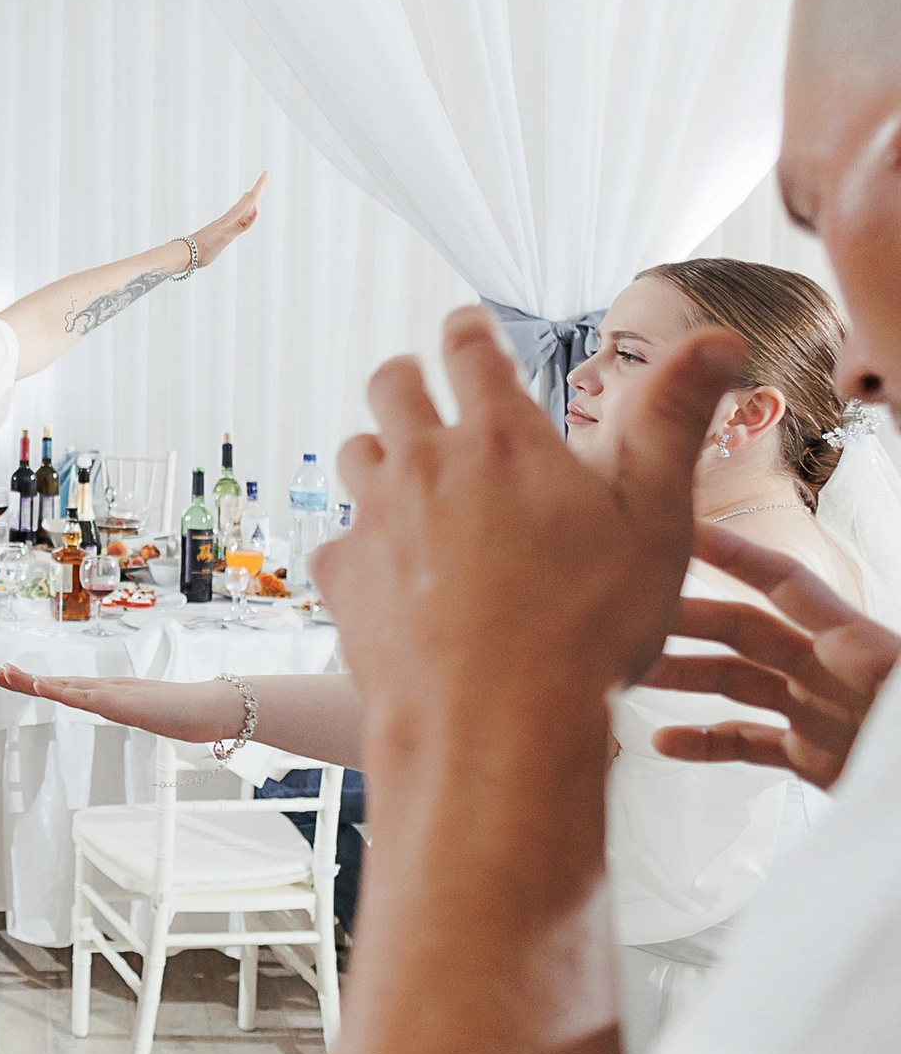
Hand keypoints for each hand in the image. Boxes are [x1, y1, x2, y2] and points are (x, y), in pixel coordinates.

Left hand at [0, 668, 226, 740]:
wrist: (214, 708)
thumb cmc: (188, 712)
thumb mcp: (150, 716)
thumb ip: (135, 712)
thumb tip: (127, 713)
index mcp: (113, 693)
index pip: (70, 687)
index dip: (41, 682)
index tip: (16, 677)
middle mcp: (109, 688)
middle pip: (61, 683)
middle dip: (27, 679)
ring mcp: (115, 693)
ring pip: (67, 686)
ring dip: (35, 681)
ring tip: (7, 674)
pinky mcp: (123, 702)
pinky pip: (85, 697)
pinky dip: (60, 690)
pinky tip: (42, 686)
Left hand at [191, 172, 267, 270]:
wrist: (185, 254)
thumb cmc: (204, 248)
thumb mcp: (225, 237)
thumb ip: (241, 224)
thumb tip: (256, 208)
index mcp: (232, 219)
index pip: (250, 200)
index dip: (259, 187)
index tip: (266, 173)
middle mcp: (228, 219)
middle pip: (246, 201)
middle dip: (257, 190)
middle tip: (265, 178)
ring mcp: (223, 224)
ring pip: (239, 207)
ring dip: (248, 199)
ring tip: (252, 193)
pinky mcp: (218, 230)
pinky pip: (233, 217)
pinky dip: (238, 212)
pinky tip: (236, 214)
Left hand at [311, 307, 743, 774]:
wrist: (495, 724)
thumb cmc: (587, 624)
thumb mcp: (656, 517)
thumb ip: (674, 420)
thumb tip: (715, 339)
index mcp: (501, 437)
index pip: (469, 347)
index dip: (470, 331)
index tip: (469, 329)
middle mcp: (425, 463)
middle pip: (392, 385)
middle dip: (409, 379)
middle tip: (423, 390)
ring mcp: (376, 518)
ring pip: (358, 454)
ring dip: (381, 456)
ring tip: (409, 479)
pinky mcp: (343, 578)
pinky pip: (338, 540)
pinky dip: (362, 545)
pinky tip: (390, 571)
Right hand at [645, 522, 900, 789]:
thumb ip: (878, 661)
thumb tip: (854, 640)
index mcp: (854, 642)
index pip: (784, 583)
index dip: (734, 555)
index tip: (682, 531)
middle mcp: (825, 667)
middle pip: (742, 629)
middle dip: (686, 617)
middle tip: (628, 614)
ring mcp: (813, 709)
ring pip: (733, 683)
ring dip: (682, 675)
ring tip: (629, 674)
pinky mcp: (809, 755)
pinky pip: (747, 742)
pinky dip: (705, 742)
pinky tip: (663, 741)